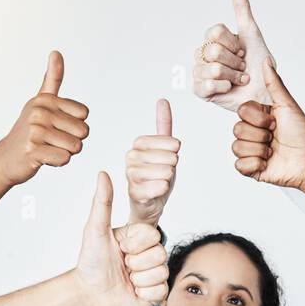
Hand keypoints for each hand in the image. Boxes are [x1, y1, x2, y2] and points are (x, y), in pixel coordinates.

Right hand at [0, 51, 90, 186]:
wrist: (6, 158)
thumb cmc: (29, 131)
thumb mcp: (40, 102)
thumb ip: (52, 79)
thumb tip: (56, 51)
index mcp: (45, 100)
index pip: (84, 114)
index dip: (75, 125)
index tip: (56, 126)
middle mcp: (39, 112)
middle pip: (83, 131)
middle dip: (72, 141)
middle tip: (52, 141)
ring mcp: (35, 132)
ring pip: (75, 146)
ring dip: (65, 152)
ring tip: (47, 149)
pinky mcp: (33, 151)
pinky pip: (64, 158)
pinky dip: (58, 162)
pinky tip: (44, 158)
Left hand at [76, 172, 169, 305]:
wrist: (88, 294)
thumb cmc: (90, 262)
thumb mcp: (95, 230)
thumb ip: (103, 202)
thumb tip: (102, 173)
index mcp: (138, 237)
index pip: (153, 234)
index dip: (135, 244)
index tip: (120, 248)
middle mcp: (149, 254)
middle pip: (160, 253)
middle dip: (136, 262)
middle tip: (122, 266)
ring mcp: (153, 274)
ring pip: (161, 272)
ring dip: (139, 278)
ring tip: (126, 279)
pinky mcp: (155, 293)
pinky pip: (160, 291)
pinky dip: (144, 293)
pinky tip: (132, 292)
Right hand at [126, 99, 180, 225]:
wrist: (149, 204)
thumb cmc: (156, 175)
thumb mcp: (164, 149)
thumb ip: (163, 125)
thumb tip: (162, 101)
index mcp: (138, 144)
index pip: (167, 141)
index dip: (174, 150)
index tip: (170, 156)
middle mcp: (131, 158)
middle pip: (169, 157)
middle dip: (172, 166)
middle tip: (164, 172)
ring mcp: (131, 176)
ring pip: (166, 172)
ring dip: (168, 178)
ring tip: (161, 181)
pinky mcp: (134, 193)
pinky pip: (160, 187)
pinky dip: (164, 189)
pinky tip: (158, 190)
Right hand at [192, 0, 274, 112]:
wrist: (265, 92)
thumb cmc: (260, 65)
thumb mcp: (252, 33)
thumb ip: (242, 8)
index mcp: (214, 40)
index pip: (214, 33)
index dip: (232, 43)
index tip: (243, 50)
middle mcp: (205, 55)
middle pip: (212, 51)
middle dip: (234, 62)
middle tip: (242, 67)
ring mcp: (201, 73)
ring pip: (211, 69)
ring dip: (232, 76)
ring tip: (239, 79)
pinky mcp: (201, 91)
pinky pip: (204, 86)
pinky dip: (222, 88)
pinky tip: (229, 89)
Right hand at [232, 61, 304, 203]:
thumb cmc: (302, 133)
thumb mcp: (287, 105)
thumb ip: (274, 83)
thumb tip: (266, 61)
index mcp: (259, 117)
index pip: (242, 111)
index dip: (258, 118)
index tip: (275, 122)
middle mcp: (253, 133)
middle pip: (237, 129)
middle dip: (260, 134)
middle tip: (275, 137)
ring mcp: (251, 151)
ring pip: (237, 147)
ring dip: (259, 149)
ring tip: (273, 151)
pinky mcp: (251, 169)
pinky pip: (239, 165)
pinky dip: (254, 164)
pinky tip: (267, 163)